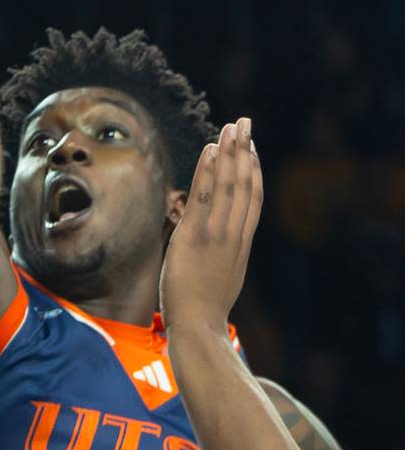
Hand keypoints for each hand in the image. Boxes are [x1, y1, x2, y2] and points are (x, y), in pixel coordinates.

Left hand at [160, 118, 262, 331]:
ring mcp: (217, 234)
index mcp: (241, 244)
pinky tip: (210, 150)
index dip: (253, 171)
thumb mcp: (221, 277)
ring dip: (230, 152)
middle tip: (244, 122)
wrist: (197, 327)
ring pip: (229, 185)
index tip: (252, 148)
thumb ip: (222, 256)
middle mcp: (234, 235)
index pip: (252, 200)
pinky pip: (205, 196)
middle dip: (244, 151)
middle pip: (244, 184)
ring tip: (230, 126)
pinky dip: (209, 171)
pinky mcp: (196, 236)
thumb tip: (215, 247)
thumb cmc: (203, 309)